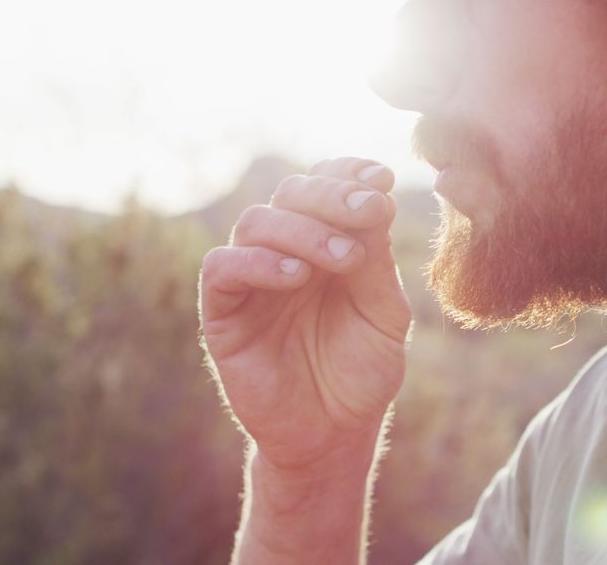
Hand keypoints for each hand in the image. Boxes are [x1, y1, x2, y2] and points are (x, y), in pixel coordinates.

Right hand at [199, 157, 410, 469]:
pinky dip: (258, 262)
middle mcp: (285, 252)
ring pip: (257, 223)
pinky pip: (222, 269)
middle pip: (290, 194)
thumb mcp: (384, 313)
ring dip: (304, 230)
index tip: (380, 178)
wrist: (335, 433)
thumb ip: (376, 261)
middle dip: (332, 195)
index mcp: (325, 243)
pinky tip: (297, 277)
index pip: (325, 187)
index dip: (347, 174)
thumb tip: (375, 199)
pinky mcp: (222, 313)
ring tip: (345, 258)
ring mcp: (251, 280)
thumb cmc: (362, 371)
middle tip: (370, 209)